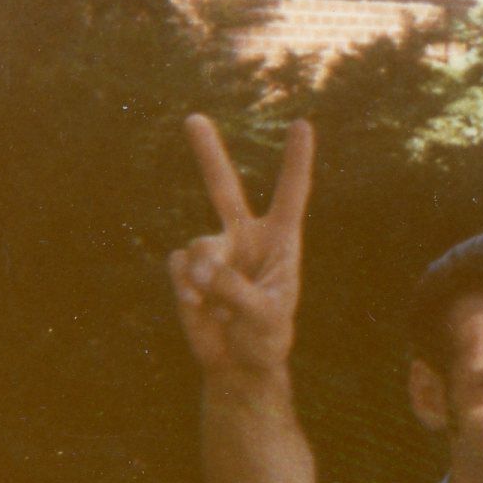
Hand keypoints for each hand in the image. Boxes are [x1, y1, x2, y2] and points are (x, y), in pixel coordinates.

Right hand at [168, 115, 313, 390]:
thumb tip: (196, 262)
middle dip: (207, 153)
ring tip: (219, 305)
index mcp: (280, 239)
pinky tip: (201, 308)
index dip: (296, 160)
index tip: (303, 124)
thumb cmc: (267, 336)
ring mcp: (214, 251)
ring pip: (200, 247)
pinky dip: (187, 292)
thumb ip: (235, 288)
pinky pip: (179, 269)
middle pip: (222, 187)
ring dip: (206, 278)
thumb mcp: (265, 315)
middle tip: (192, 118)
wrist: (238, 364)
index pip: (292, 193)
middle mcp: (245, 236)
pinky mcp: (186, 270)